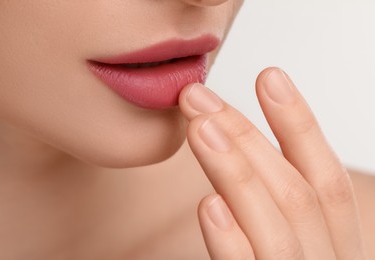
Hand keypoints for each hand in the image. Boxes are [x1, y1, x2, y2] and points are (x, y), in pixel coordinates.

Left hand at [179, 67, 366, 258]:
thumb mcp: (288, 244)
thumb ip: (272, 208)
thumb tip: (237, 148)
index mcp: (335, 246)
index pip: (326, 180)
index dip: (300, 124)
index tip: (269, 77)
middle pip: (297, 194)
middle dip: (248, 137)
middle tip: (199, 97)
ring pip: (277, 229)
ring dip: (237, 173)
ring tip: (200, 127)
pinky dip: (232, 243)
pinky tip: (210, 205)